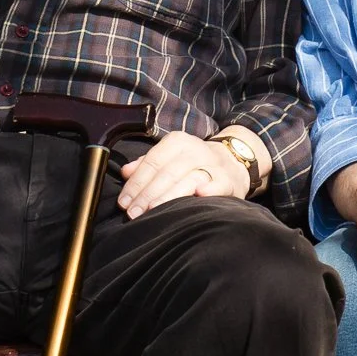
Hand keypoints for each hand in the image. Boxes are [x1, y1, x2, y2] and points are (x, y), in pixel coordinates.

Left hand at [116, 131, 248, 217]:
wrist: (232, 162)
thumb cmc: (192, 164)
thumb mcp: (169, 157)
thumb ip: (147, 165)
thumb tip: (125, 173)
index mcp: (177, 142)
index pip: (152, 162)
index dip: (136, 183)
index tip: (124, 202)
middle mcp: (195, 150)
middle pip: (167, 172)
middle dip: (148, 194)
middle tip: (133, 213)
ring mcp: (213, 164)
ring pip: (189, 178)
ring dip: (170, 195)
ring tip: (154, 209)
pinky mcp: (228, 179)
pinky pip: (218, 184)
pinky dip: (209, 189)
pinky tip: (200, 195)